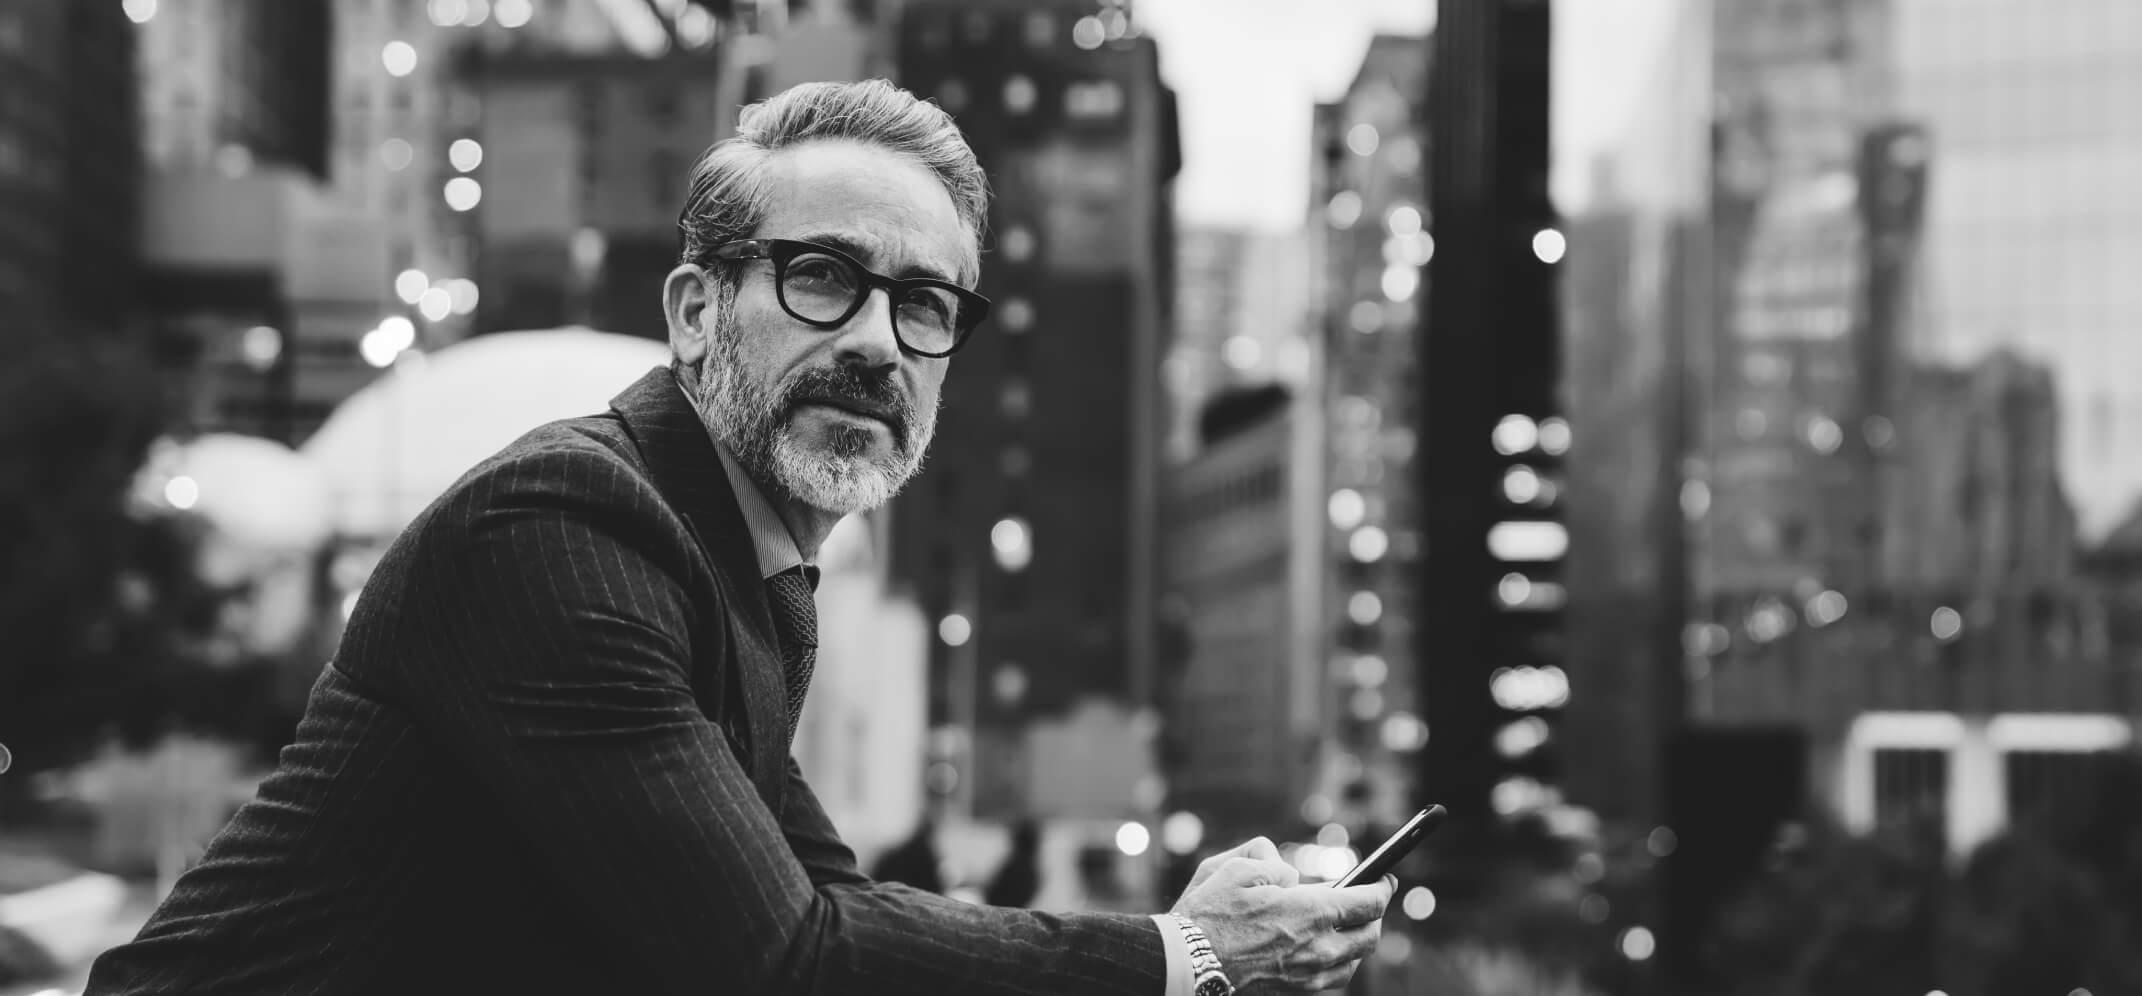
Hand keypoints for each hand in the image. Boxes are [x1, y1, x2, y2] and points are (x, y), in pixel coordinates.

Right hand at [1169, 837, 1396, 993]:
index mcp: (1311, 912)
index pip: (1368, 902)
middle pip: (1370, 936)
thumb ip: (1269, 861)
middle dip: (1374, 916)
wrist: (1185, 966)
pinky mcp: (1294, 994)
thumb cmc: (1206, 915)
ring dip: (1355, 942)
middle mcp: (1318, 948)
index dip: (1382, 887)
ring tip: (1344, 927)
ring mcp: (1308, 977)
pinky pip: (1331, 980)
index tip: (1383, 879)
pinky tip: (1321, 950)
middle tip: (1367, 901)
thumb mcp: (1234, 867)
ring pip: (1354, 962)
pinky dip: (1336, 963)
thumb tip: (1287, 875)